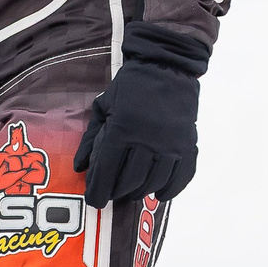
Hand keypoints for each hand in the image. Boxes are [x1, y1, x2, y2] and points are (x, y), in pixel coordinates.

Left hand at [73, 58, 200, 206]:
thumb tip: (80, 167)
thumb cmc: (130, 86)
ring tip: (131, 191)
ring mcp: (170, 144)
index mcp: (122, 129)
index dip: (98, 190)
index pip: (107, 171)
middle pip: (130, 181)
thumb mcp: (104, 106)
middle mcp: (148, 140)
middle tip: (111, 193)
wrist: (166, 66)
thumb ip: (91, 138)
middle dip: (117, 192)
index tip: (95, 200)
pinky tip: (159, 193)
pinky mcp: (187, 144)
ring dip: (140, 192)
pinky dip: (169, 190)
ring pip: (154, 182)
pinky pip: (180, 177)